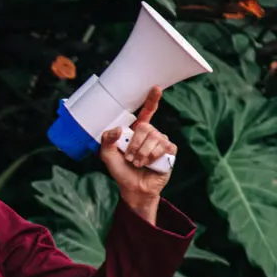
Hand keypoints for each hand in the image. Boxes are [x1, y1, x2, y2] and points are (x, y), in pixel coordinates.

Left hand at [98, 87, 176, 216]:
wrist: (133, 188)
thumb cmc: (121, 171)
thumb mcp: (107, 155)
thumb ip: (106, 141)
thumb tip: (117, 129)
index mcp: (136, 131)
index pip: (146, 112)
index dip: (151, 100)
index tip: (156, 88)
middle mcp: (150, 133)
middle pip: (145, 127)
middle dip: (134, 144)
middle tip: (130, 158)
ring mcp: (161, 141)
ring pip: (154, 137)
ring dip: (142, 152)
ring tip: (138, 163)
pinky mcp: (170, 151)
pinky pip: (163, 146)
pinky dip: (152, 156)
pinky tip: (149, 164)